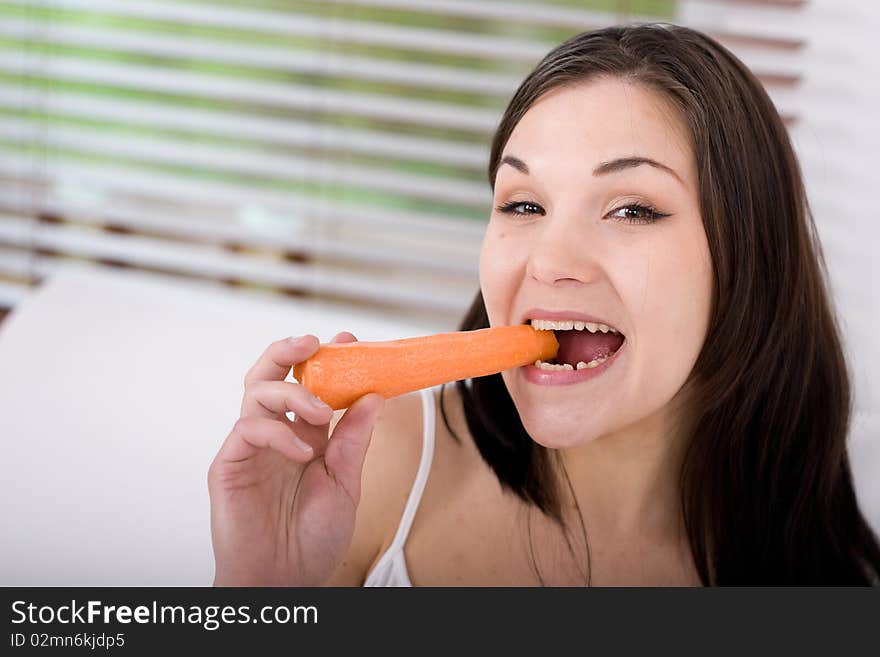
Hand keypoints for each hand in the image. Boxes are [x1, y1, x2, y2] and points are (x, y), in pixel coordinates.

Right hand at [208, 332, 384, 585]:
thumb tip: (374, 397)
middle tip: (314, 342)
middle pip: (270, 375)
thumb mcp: (345, 483)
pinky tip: (302, 452)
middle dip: (289, 351)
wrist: (284, 580)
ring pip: (255, 391)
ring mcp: (250, 447)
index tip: (349, 341)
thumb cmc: (313, 539)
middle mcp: (275, 434)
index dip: (325, 360)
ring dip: (292, 393)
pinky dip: (278, 432)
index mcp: (303, 436)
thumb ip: (354, 440)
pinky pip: (248, 429)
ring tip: (321, 413)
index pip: (308, 385)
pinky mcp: (229, 464)